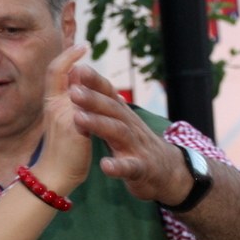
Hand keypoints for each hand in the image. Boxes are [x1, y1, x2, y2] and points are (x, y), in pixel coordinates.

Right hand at [32, 44, 95, 194]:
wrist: (55, 176)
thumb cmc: (61, 151)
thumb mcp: (62, 122)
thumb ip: (68, 105)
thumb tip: (77, 87)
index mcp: (51, 104)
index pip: (53, 73)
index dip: (65, 57)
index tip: (80, 46)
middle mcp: (55, 106)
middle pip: (59, 72)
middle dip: (71, 56)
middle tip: (84, 44)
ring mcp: (64, 115)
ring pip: (74, 86)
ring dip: (85, 72)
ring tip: (93, 62)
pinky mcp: (76, 127)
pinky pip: (86, 105)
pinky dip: (96, 93)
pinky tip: (109, 92)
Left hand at [68, 76, 184, 202]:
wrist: (166, 171)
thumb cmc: (135, 144)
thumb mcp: (120, 123)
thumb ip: (103, 107)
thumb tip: (82, 83)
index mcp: (122, 116)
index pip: (109, 95)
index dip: (95, 82)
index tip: (77, 68)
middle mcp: (130, 126)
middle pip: (112, 109)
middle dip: (92, 99)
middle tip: (73, 91)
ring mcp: (136, 147)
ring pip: (119, 132)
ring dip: (99, 124)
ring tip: (78, 119)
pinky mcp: (141, 169)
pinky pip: (130, 167)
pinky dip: (118, 166)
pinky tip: (105, 165)